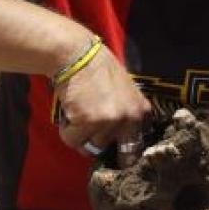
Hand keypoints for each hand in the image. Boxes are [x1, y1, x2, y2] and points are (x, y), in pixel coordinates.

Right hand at [54, 40, 150, 157]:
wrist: (78, 54)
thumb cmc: (98, 68)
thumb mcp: (125, 89)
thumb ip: (128, 112)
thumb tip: (124, 140)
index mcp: (141, 111)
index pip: (138, 147)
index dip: (126, 152)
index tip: (118, 155)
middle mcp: (129, 119)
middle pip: (115, 152)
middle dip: (102, 146)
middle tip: (92, 135)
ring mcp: (109, 121)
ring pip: (91, 147)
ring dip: (81, 136)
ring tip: (77, 115)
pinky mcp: (88, 122)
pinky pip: (73, 140)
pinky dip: (67, 131)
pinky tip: (68, 113)